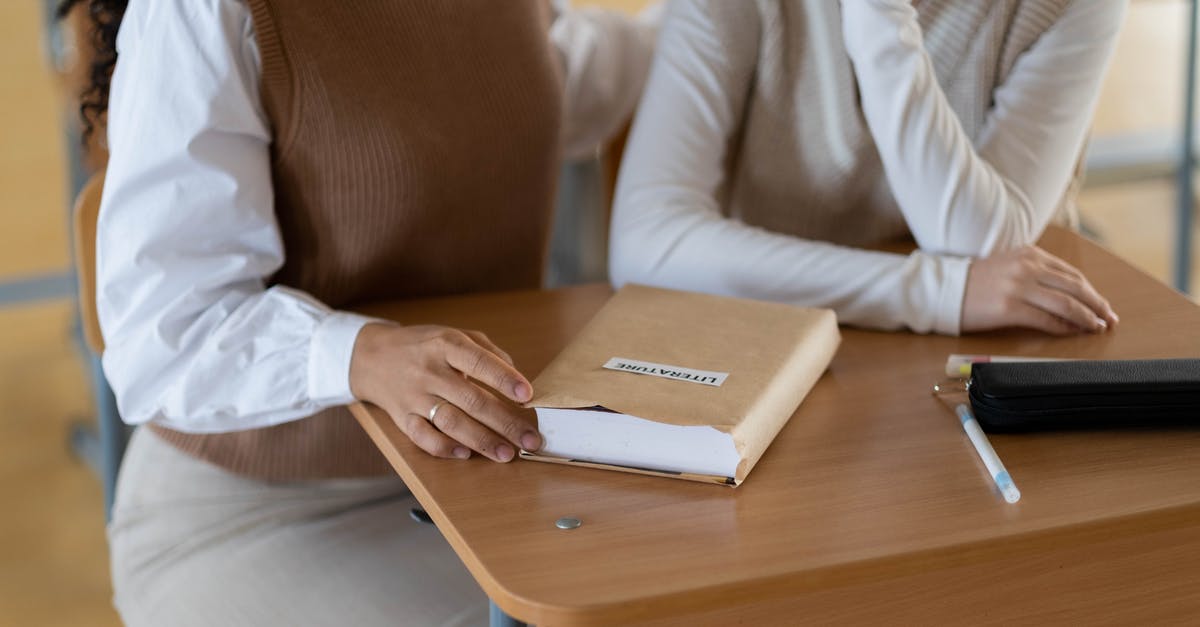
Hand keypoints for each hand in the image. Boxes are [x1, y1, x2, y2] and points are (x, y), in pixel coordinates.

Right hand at [349, 323, 540, 461]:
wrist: (372, 357)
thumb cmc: (423, 346)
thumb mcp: (454, 335)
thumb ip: (487, 352)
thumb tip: (516, 377)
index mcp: (445, 345)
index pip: (478, 362)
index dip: (504, 379)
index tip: (528, 395)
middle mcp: (430, 371)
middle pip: (471, 400)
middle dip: (505, 422)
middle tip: (530, 439)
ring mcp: (414, 396)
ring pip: (451, 422)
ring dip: (481, 441)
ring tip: (506, 453)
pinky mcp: (401, 417)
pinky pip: (423, 437)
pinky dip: (444, 448)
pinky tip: (466, 454)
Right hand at [962, 246, 1118, 334]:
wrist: (945, 290)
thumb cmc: (976, 282)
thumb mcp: (1009, 266)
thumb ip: (1037, 273)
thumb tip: (1069, 295)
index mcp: (1029, 255)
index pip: (1071, 274)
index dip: (1091, 291)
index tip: (1102, 305)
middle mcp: (1027, 268)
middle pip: (1075, 287)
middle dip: (1097, 305)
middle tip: (1110, 318)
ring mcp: (1018, 287)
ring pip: (1065, 303)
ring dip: (1086, 317)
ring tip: (1097, 327)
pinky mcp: (1008, 308)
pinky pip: (1046, 319)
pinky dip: (1063, 327)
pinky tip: (1072, 332)